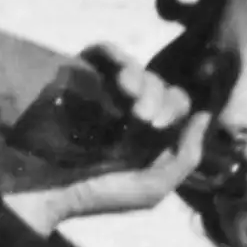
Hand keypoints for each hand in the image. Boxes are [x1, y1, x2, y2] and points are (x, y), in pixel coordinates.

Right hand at [0, 51, 203, 233]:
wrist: (41, 190)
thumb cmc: (96, 194)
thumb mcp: (150, 189)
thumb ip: (184, 158)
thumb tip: (204, 117)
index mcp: (149, 135)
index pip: (177, 107)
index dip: (175, 110)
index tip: (156, 127)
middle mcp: (129, 110)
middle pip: (161, 85)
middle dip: (158, 98)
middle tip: (141, 120)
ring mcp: (105, 92)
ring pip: (138, 69)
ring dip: (140, 81)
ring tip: (127, 100)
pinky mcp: (78, 77)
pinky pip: (103, 51)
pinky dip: (114, 56)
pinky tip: (116, 81)